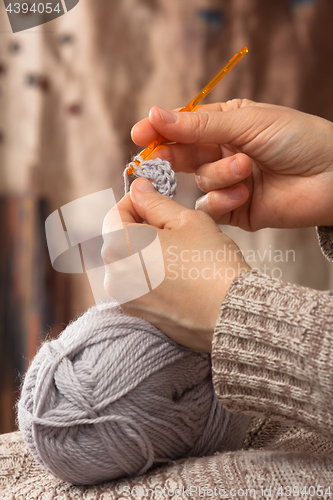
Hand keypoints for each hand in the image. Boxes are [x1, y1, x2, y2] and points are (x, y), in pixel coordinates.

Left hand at [102, 178, 250, 352]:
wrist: (231, 312)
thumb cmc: (211, 262)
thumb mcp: (186, 220)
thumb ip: (156, 202)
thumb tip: (138, 189)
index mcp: (120, 247)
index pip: (116, 212)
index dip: (136, 200)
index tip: (156, 197)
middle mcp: (114, 276)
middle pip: (121, 239)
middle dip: (143, 227)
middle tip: (174, 225)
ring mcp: (125, 298)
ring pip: (131, 262)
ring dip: (148, 251)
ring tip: (181, 251)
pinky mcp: (139, 314)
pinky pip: (139, 284)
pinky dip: (153, 274)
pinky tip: (180, 273)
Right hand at [131, 99, 332, 230]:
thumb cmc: (298, 139)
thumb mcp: (248, 122)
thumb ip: (200, 126)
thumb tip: (156, 115)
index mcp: (228, 125)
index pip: (185, 127)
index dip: (161, 130)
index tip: (140, 134)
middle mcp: (225, 153)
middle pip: (184, 156)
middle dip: (174, 157)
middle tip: (161, 159)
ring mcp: (230, 183)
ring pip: (201, 182)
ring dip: (220, 175)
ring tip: (247, 168)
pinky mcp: (236, 210)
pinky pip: (211, 207)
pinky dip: (223, 200)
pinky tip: (244, 193)